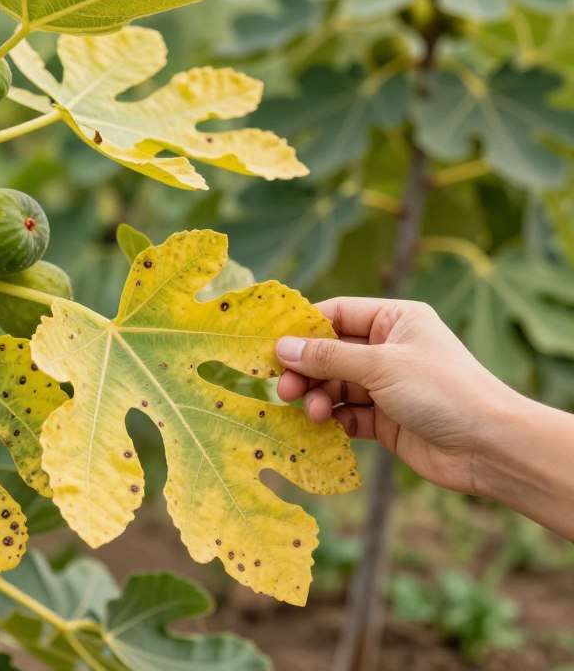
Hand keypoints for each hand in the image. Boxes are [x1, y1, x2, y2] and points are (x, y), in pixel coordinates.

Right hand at [274, 297, 516, 493]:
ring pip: (335, 385)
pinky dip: (332, 419)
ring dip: (318, 397)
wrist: (489, 447)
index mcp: (394, 320)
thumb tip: (281, 348)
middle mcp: (389, 349)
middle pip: (330, 353)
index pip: (337, 314)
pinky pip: (347, 413)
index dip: (303, 329)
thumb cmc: (442, 391)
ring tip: (310, 411)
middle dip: (306, 369)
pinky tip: (322, 426)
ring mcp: (387, 385)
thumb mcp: (380, 366)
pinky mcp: (385, 419)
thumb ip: (327, 358)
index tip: (271, 346)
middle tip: (284, 388)